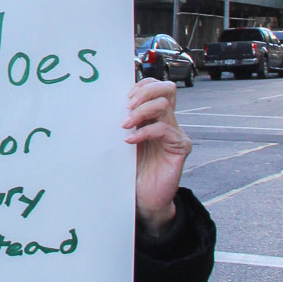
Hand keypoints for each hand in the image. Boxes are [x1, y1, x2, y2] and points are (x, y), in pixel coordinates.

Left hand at [124, 78, 191, 234]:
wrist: (144, 196)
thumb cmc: (131, 168)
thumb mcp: (122, 140)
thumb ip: (121, 121)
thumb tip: (102, 102)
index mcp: (154, 115)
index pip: (155, 86)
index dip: (141, 85)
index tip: (124, 97)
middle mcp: (167, 120)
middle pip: (166, 89)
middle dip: (144, 92)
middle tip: (126, 105)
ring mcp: (175, 132)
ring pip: (164, 106)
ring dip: (141, 111)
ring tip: (125, 124)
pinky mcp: (180, 147)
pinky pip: (165, 130)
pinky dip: (145, 132)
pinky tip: (130, 141)